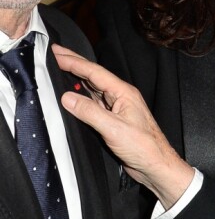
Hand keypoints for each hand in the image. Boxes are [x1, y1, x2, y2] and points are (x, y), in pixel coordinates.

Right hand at [54, 45, 194, 209]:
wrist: (155, 164)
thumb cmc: (143, 146)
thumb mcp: (114, 129)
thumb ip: (89, 112)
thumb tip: (67, 97)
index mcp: (124, 92)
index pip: (95, 72)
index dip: (75, 62)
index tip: (58, 54)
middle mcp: (120, 96)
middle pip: (94, 76)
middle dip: (74, 64)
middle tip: (55, 54)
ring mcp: (117, 107)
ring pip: (93, 88)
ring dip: (76, 78)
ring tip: (60, 69)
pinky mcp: (113, 119)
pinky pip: (94, 102)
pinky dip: (81, 96)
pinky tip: (73, 94)